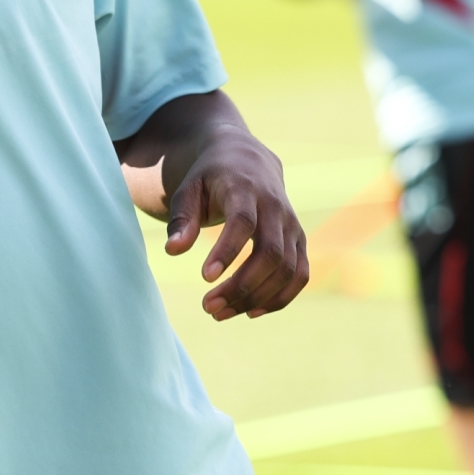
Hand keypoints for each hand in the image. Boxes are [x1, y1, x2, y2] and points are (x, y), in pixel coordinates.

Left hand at [164, 125, 308, 319]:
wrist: (248, 161)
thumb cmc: (210, 179)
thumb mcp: (189, 190)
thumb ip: (181, 219)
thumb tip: (173, 251)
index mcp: (245, 189)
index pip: (243, 222)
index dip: (227, 251)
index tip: (204, 278)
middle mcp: (276, 208)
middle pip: (270, 253)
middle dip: (241, 285)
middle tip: (207, 307)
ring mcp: (292, 226)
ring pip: (287, 269)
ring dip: (256, 297)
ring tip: (220, 313)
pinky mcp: (299, 241)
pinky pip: (300, 275)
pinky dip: (279, 298)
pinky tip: (250, 312)